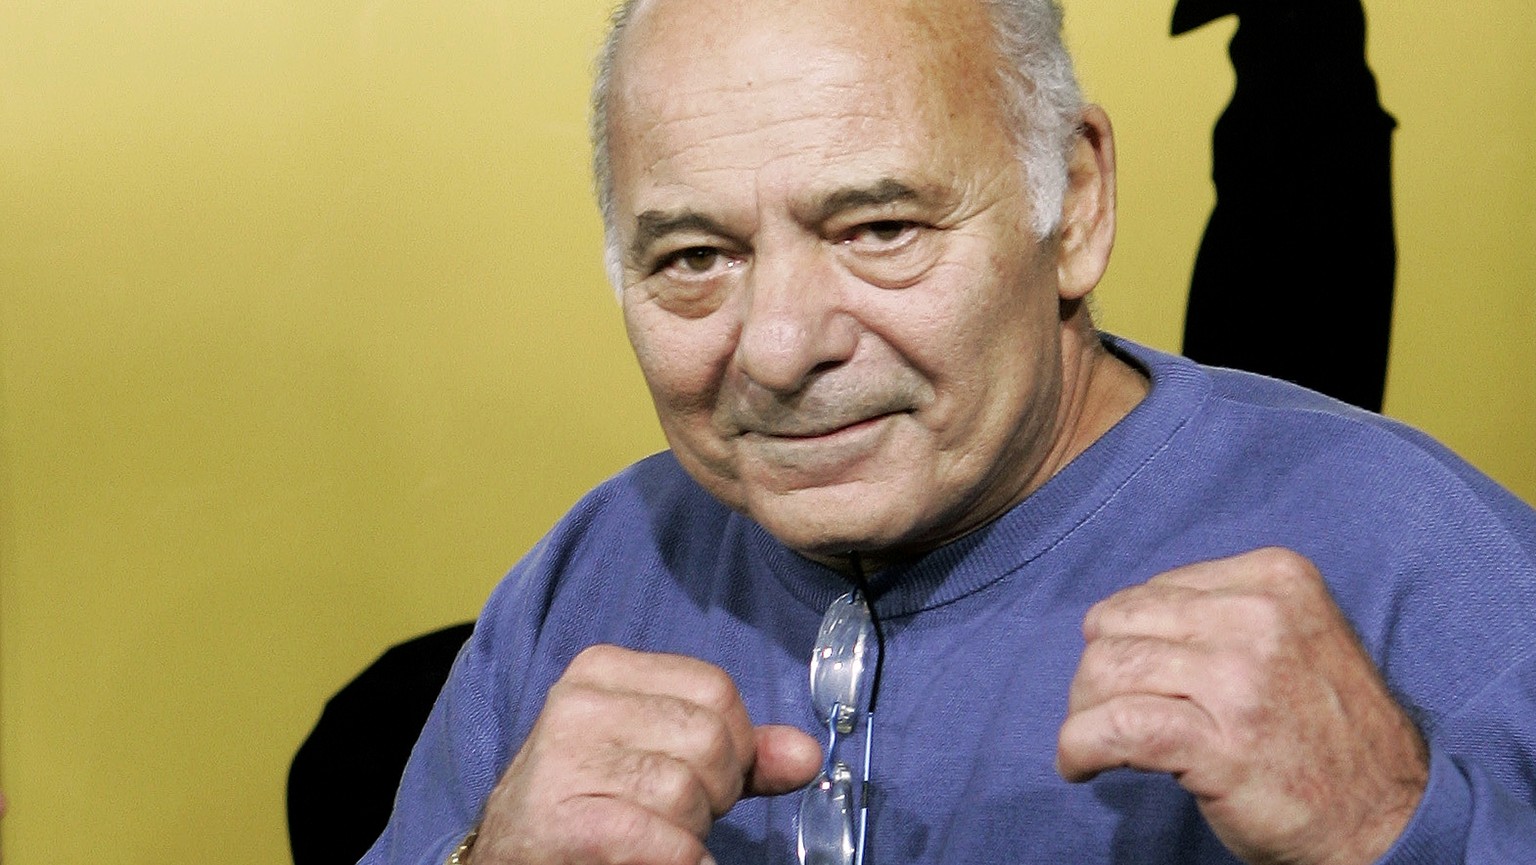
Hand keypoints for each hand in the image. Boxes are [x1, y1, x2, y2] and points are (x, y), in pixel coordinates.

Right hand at [469, 645, 821, 863]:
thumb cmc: (591, 805)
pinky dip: (682, 861)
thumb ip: (735, 752)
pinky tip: (662, 861)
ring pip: (688, 792)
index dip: (733, 742)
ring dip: (688, 832)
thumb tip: (805, 755)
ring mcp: (565, 760)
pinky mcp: (566, 823)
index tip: (702, 775)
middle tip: (672, 814)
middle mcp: (578, 703)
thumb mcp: (660, 757)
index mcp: (602, 670)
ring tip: (649, 836)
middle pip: (709, 739)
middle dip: (713, 790)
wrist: (513, 856)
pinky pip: (667, 843)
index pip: (716, 689)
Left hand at [1057, 547, 1427, 864]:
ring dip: (1083, 710)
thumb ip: (1219, 614)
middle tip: (1105, 710)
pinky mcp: (1220, 743)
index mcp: (1276, 577)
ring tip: (1095, 739)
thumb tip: (1120, 621)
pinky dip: (1078, 745)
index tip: (1136, 678)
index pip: (1153, 591)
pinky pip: (1114, 728)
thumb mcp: (1293, 636)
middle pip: (1118, 623)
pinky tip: (1080, 764)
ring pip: (1108, 668)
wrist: (1389, 817)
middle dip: (1097, 669)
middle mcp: (1259, 617)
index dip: (1128, 637)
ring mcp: (1240, 679)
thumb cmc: (1327, 731)